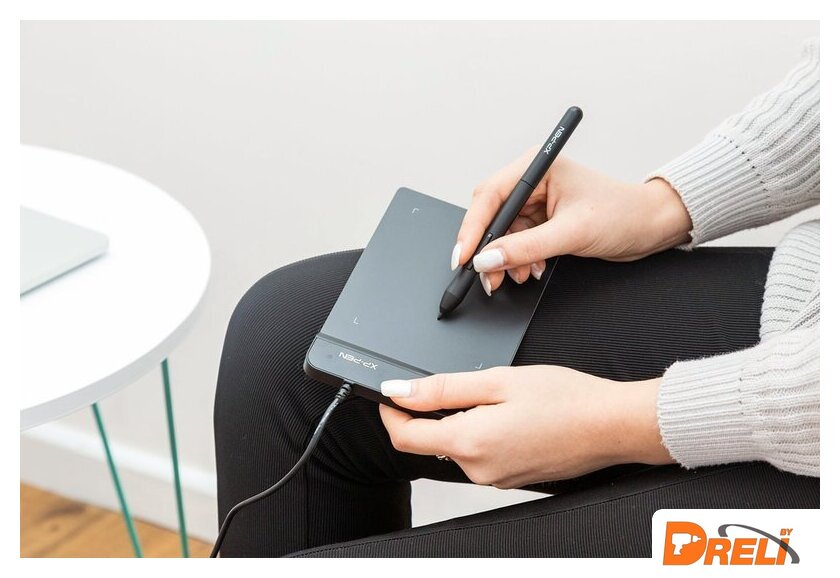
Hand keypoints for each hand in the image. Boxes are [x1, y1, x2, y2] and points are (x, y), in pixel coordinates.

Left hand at [378, 365, 673, 488]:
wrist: (612, 425)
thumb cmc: (566, 400)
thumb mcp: (497, 381)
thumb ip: (443, 388)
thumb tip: (401, 392)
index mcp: (469, 442)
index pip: (405, 437)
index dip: (390, 412)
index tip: (391, 394)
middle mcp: (477, 470)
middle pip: (430, 441)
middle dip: (432, 412)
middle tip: (461, 382)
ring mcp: (494, 479)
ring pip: (457, 446)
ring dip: (461, 420)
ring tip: (500, 397)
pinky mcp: (510, 478)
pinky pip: (481, 454)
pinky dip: (483, 432)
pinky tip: (512, 415)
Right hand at [454, 150, 691, 293]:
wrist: (652, 227)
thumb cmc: (623, 214)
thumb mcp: (571, 233)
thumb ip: (525, 248)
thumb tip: (487, 259)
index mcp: (538, 167)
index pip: (490, 195)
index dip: (473, 228)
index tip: (464, 256)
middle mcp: (534, 181)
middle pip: (492, 215)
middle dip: (489, 249)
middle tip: (486, 276)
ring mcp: (537, 201)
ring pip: (503, 234)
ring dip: (506, 259)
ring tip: (519, 276)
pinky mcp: (543, 221)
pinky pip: (517, 242)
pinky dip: (519, 260)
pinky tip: (531, 270)